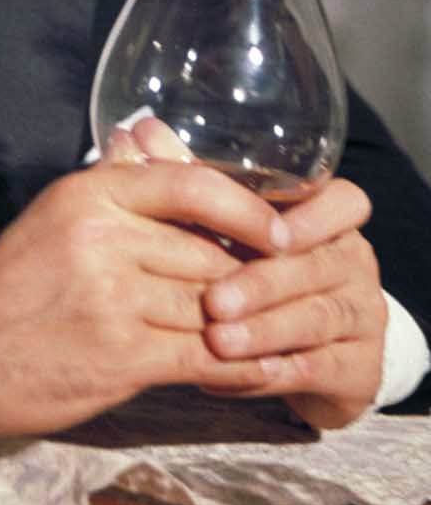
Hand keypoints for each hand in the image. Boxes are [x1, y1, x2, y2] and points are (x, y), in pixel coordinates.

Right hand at [0, 161, 289, 437]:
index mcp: (90, 195)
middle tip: (286, 289)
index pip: (191, 185)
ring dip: (247, 325)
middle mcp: (102, 239)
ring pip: (211, 306)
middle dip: (250, 276)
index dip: (248, 207)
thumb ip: (112, 182)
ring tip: (277, 332)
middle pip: (210, 252)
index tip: (283, 229)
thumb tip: (149, 136)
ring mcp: (111, 299)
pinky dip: (235, 365)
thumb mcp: (58, 214)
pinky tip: (254, 368)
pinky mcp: (119, 356)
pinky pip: (200, 356)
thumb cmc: (15, 281)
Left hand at [201, 177, 386, 428]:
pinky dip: (273, 372)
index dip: (312, 216)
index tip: (268, 232)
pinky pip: (318, 369)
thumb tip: (142, 129)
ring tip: (216, 341)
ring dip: (263, 331)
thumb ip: (189, 178)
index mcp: (330, 218)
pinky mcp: (359, 369)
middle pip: (318, 265)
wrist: (304, 350)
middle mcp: (353, 261)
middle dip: (262, 283)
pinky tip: (232, 375)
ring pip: (318, 319)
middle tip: (212, 302)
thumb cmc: (253, 267)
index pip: (345, 201)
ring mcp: (362, 316)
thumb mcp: (228, 226)